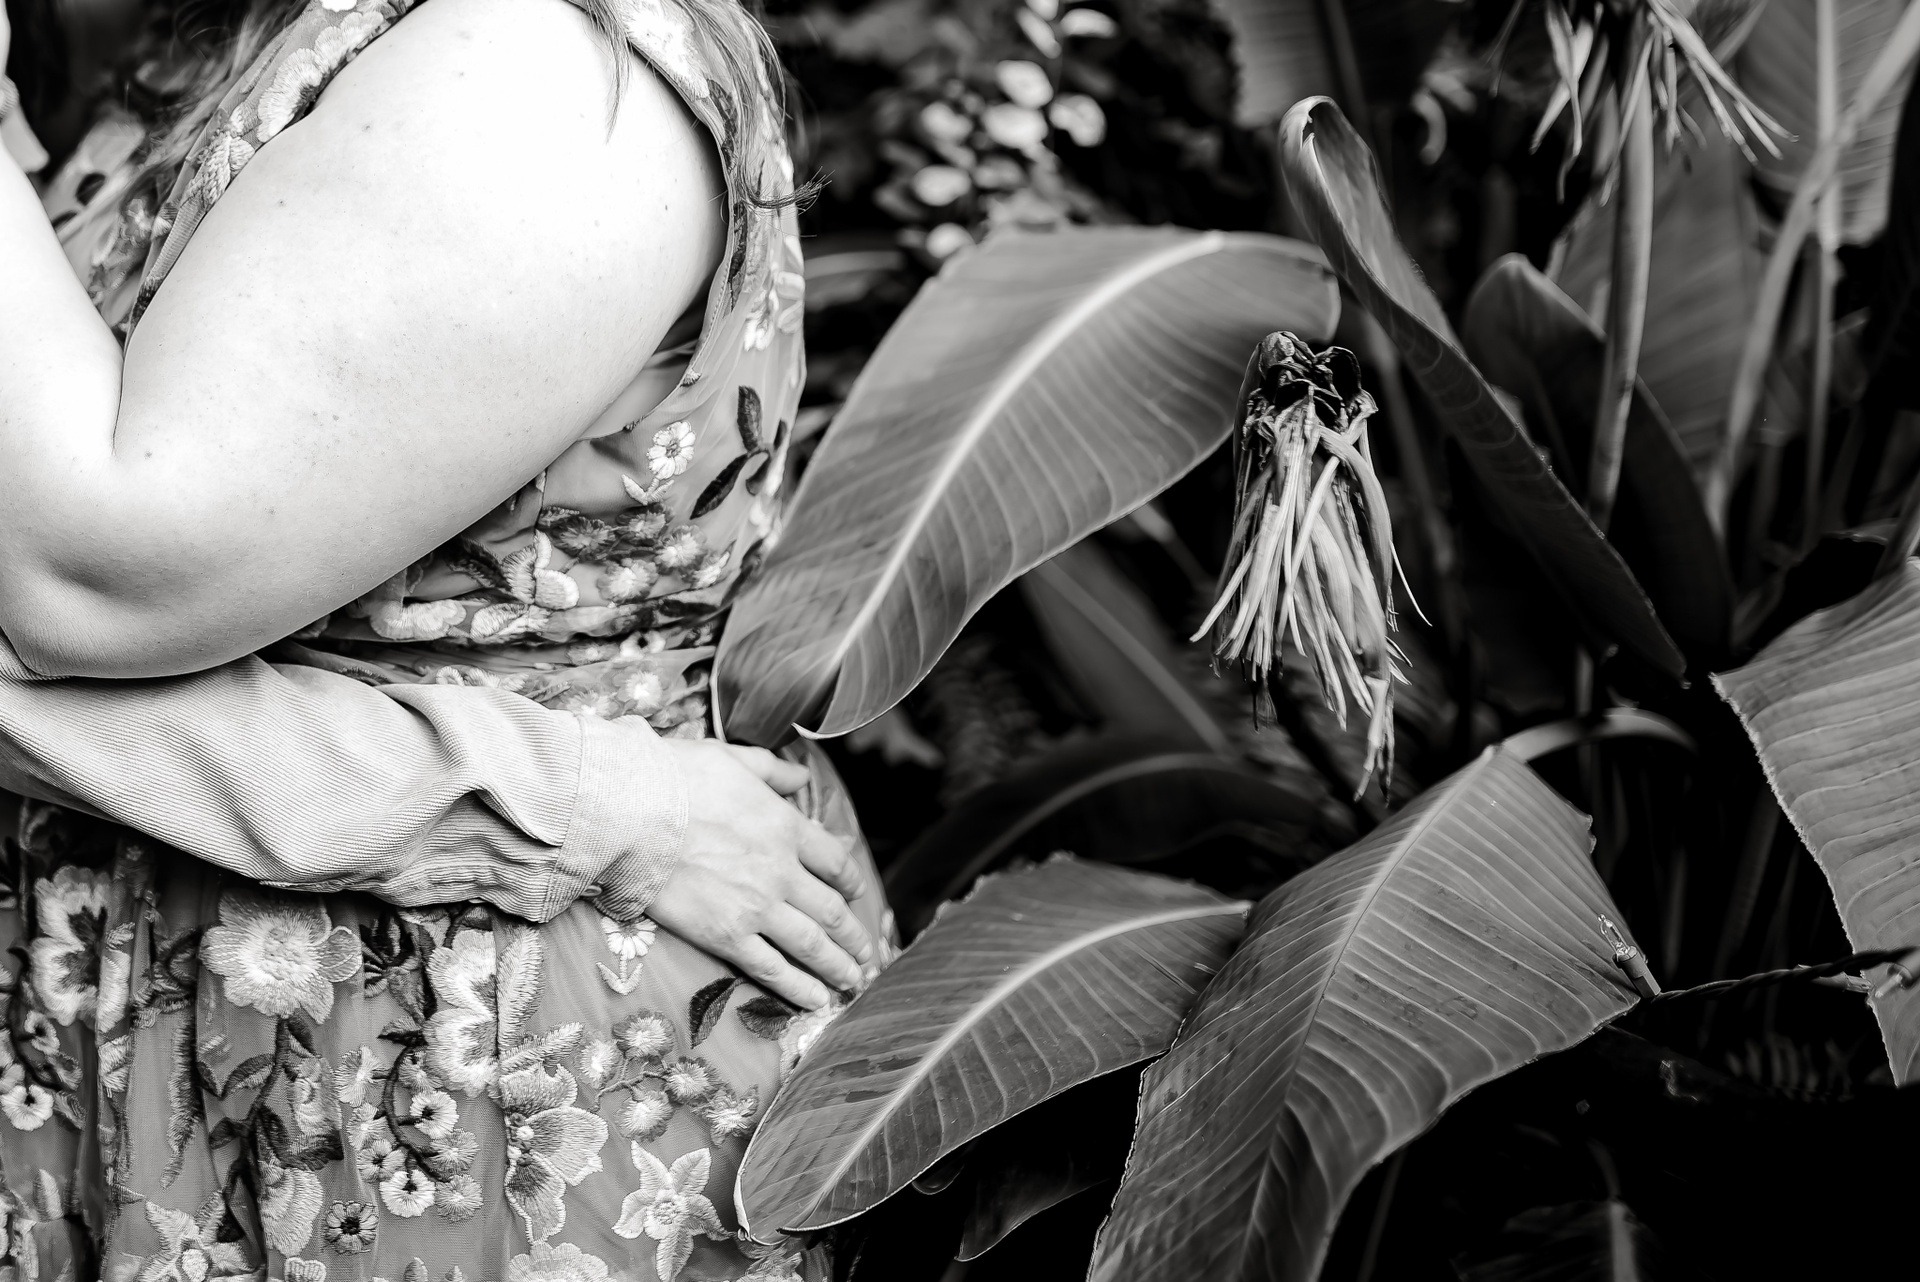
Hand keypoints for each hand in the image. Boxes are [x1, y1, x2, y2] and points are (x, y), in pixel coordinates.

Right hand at [642, 740, 875, 1009]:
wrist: (630, 812)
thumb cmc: (675, 778)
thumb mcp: (733, 758)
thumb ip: (771, 771)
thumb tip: (800, 777)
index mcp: (786, 827)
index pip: (834, 861)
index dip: (850, 881)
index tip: (856, 894)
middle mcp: (781, 871)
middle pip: (831, 910)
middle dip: (852, 935)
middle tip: (866, 952)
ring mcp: (756, 907)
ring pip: (811, 944)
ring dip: (837, 965)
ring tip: (853, 981)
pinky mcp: (725, 935)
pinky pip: (771, 967)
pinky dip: (797, 986)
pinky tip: (815, 1000)